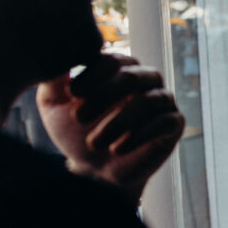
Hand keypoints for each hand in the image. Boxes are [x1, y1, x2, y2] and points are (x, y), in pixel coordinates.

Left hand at [36, 52, 184, 204]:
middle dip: (104, 96)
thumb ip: (54, 80)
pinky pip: (164, 122)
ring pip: (147, 101)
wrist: (95, 171)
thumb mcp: (55, 105)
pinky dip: (140, 135)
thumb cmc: (74, 132)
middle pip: (131, 76)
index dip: (92, 75)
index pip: (111, 60)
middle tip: (78, 118)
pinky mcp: (173, 125)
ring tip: (94, 143)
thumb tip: (55, 56)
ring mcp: (162, 100)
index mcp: (120, 67)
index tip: (71, 94)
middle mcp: (145, 78)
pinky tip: (117, 149)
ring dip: (118, 122)